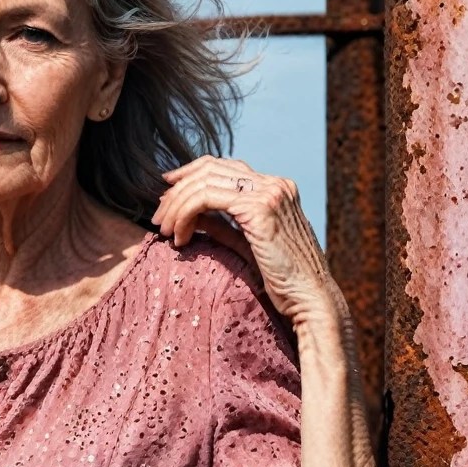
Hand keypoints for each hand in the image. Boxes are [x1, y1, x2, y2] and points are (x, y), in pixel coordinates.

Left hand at [152, 156, 340, 330]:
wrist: (309, 299)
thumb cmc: (283, 281)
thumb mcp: (246, 245)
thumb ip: (222, 226)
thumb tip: (193, 216)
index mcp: (275, 189)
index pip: (223, 167)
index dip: (190, 175)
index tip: (166, 194)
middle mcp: (274, 184)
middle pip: (210, 169)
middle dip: (177, 191)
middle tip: (158, 217)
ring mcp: (270, 193)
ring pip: (204, 181)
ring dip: (176, 205)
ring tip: (165, 230)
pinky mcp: (260, 208)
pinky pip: (207, 199)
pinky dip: (185, 214)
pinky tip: (180, 238)